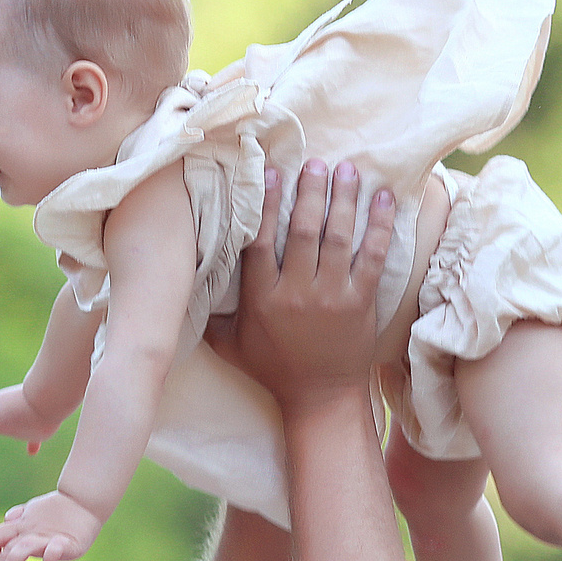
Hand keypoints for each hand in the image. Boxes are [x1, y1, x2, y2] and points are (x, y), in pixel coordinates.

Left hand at [0, 491, 104, 560]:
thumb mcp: (33, 511)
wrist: (83, 500)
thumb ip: (18, 517)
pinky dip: (49, 558)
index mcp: (21, 526)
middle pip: (6, 548)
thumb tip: (7, 520)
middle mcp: (30, 531)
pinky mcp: (65, 541)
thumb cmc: (57, 509)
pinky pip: (54, 549)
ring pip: (23, 547)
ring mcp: (47, 536)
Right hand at [203, 159, 393, 409]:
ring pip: (337, 238)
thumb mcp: (230, 347)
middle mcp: (296, 294)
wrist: (320, 398)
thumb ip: (208, 317)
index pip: (261, 242)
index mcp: (262, 299)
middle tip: (316, 162)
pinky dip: (379, 226)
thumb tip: (179, 289)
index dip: (267, 205)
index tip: (273, 174)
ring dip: (342, 200)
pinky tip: (382, 198)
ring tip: (346, 169)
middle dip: (310, 192)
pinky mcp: (361, 303)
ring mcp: (331, 297)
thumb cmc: (273, 370)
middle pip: (301, 231)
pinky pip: (372, 257)